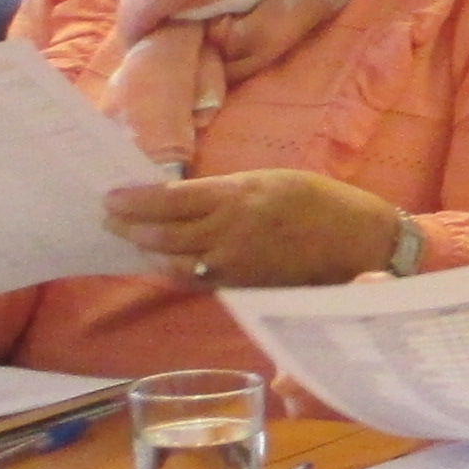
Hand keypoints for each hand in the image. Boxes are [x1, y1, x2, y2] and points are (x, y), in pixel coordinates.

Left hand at [99, 168, 405, 291]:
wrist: (361, 244)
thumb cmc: (321, 202)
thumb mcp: (272, 181)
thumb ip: (227, 191)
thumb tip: (185, 198)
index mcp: (237, 197)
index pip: (170, 200)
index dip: (135, 201)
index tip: (110, 197)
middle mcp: (229, 233)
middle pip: (164, 233)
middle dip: (131, 227)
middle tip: (108, 219)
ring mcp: (235, 265)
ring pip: (175, 261)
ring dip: (147, 251)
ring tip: (129, 240)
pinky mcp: (244, 287)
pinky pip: (198, 280)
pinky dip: (175, 270)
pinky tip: (164, 262)